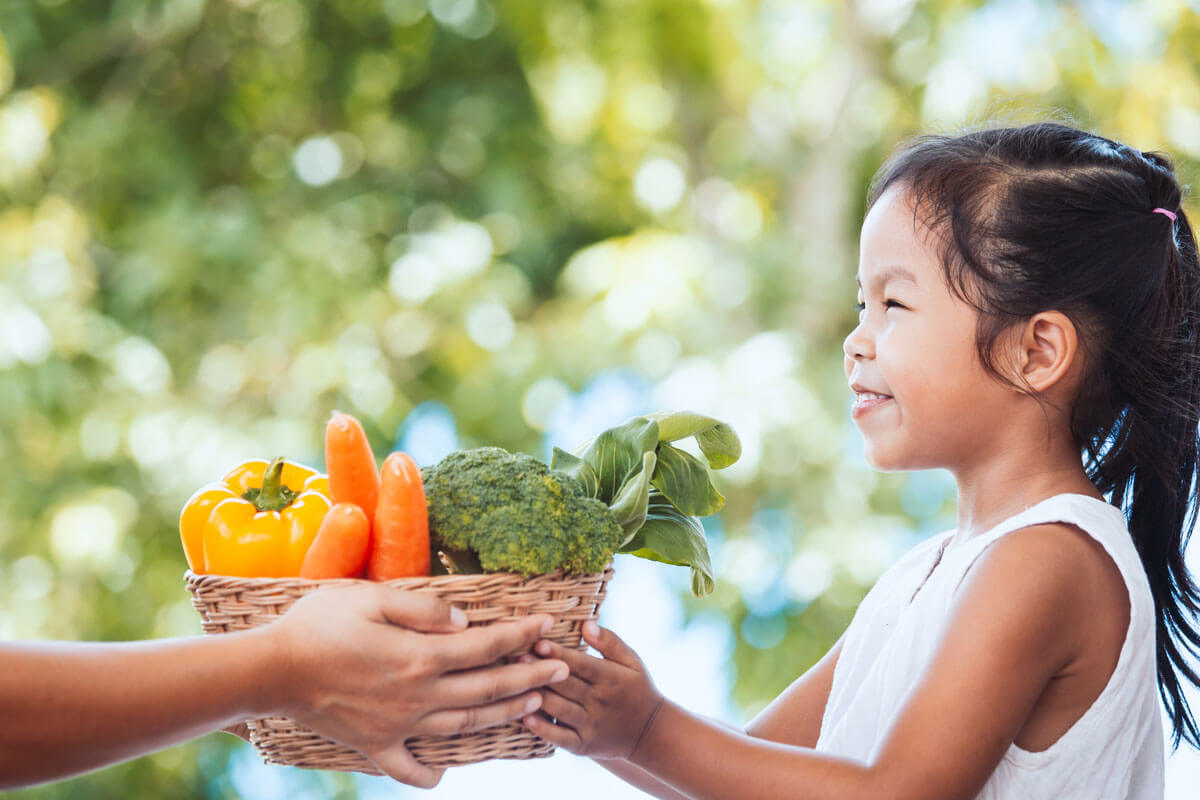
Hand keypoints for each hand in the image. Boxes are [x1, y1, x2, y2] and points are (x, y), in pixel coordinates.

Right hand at [264, 584, 569, 787]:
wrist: (269, 671)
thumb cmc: (318, 624)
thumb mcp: (373, 598)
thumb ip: (426, 610)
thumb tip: (467, 621)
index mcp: (420, 656)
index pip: (487, 645)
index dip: (522, 634)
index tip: (548, 623)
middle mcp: (418, 696)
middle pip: (487, 687)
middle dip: (530, 676)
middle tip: (563, 667)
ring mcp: (399, 726)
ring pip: (465, 725)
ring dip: (504, 714)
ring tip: (533, 704)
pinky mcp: (375, 746)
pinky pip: (410, 768)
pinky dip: (431, 773)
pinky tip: (445, 771)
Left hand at [520, 621, 663, 759]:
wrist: (648, 733)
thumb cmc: (636, 689)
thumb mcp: (632, 662)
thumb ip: (610, 642)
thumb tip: (586, 623)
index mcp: (611, 678)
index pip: (582, 664)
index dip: (560, 654)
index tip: (538, 642)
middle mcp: (600, 702)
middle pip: (567, 686)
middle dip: (542, 672)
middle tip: (518, 658)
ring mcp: (592, 726)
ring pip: (561, 710)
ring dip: (539, 697)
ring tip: (516, 684)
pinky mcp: (584, 746)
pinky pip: (561, 738)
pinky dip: (544, 730)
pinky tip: (526, 718)